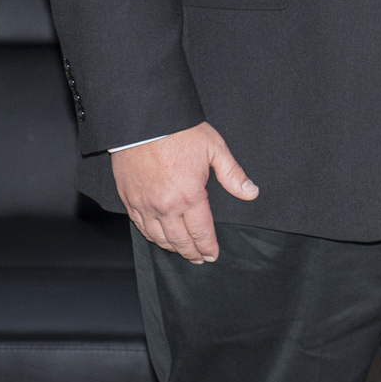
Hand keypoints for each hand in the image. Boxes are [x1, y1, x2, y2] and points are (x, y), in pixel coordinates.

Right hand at [111, 122, 258, 262]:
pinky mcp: (129, 199)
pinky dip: (151, 236)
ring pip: (157, 237)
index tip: (212, 254)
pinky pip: (140, 226)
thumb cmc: (179, 132)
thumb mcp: (215, 149)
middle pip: (179, 240)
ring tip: (181, 252)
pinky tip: (158, 238)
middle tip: (199, 259)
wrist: (143, 122)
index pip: (201, 231)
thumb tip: (251, 192)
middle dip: (191, 252)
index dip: (207, 246)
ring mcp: (144, 205)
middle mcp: (165, 206)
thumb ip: (232, 175)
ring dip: (171, 248)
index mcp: (189, 195)